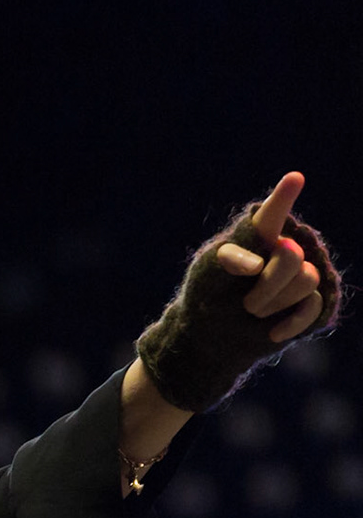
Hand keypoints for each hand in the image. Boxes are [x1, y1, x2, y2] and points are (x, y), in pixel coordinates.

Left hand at [214, 172, 327, 340]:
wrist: (211, 338)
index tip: (294, 178)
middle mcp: (280, 251)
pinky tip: (272, 331)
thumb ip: (234, 260)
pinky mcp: (309, 301)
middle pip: (292, 256)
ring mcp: (298, 275)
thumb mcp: (208, 279)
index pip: (270, 216)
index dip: (283, 198)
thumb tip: (275, 252)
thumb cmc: (205, 303)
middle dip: (268, 284)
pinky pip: (312, 304)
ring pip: (306, 279)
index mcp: (254, 239)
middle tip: (245, 302)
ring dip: (273, 303)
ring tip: (252, 311)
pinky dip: (290, 322)